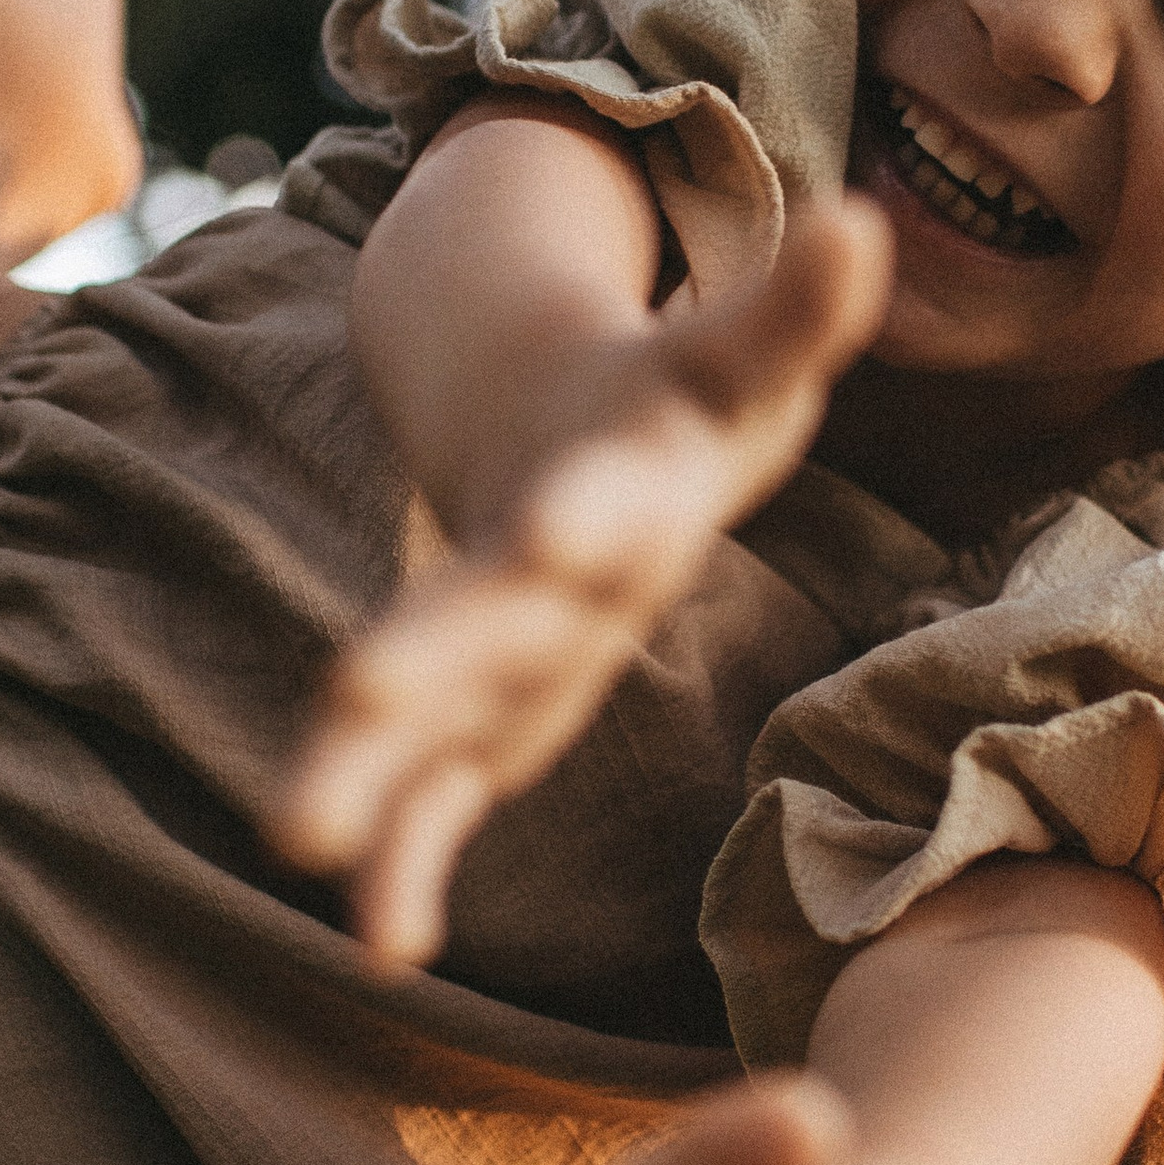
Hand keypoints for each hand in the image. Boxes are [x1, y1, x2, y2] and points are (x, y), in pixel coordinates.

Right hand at [278, 197, 888, 962]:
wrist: (545, 427)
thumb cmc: (671, 407)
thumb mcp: (739, 363)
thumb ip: (795, 312)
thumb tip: (865, 224)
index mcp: (604, 479)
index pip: (595, 494)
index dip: (581, 508)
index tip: (554, 526)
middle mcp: (528, 568)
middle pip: (476, 613)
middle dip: (423, 658)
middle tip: (355, 698)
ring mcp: (491, 645)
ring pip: (422, 709)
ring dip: (368, 769)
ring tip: (298, 834)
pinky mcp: (483, 715)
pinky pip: (438, 795)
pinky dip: (404, 860)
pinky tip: (376, 940)